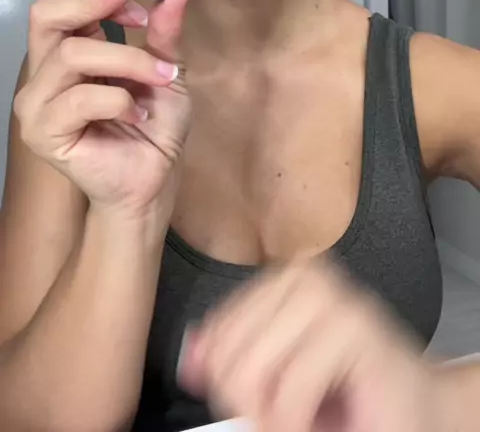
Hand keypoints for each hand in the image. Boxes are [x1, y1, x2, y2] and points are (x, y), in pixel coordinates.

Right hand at [14, 0, 197, 216]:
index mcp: (67, 52)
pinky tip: (137, 115)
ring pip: (72, 55)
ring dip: (128, 63)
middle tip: (138, 19)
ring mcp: (38, 104)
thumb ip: (166, 25)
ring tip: (158, 82)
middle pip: (45, 17)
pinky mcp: (43, 132)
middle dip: (93, 7)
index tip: (138, 2)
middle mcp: (44, 74)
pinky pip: (81, 98)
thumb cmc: (154, 126)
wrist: (154, 179)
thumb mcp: (166, 68)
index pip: (60, 5)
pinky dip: (119, 101)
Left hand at [178, 258, 447, 431]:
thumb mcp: (270, 376)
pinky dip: (297, 422)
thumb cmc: (346, 398)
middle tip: (287, 413)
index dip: (226, 380)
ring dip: (276, 415)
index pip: (218, 330)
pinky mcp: (356, 328)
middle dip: (251, 403)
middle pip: (229, 355)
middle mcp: (307, 276)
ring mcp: (333, 298)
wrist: (417, 413)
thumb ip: (229, 360)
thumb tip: (190, 356)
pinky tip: (326, 415)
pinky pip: (290, 391)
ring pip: (254, 373)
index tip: (254, 401)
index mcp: (283, 281)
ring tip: (307, 412)